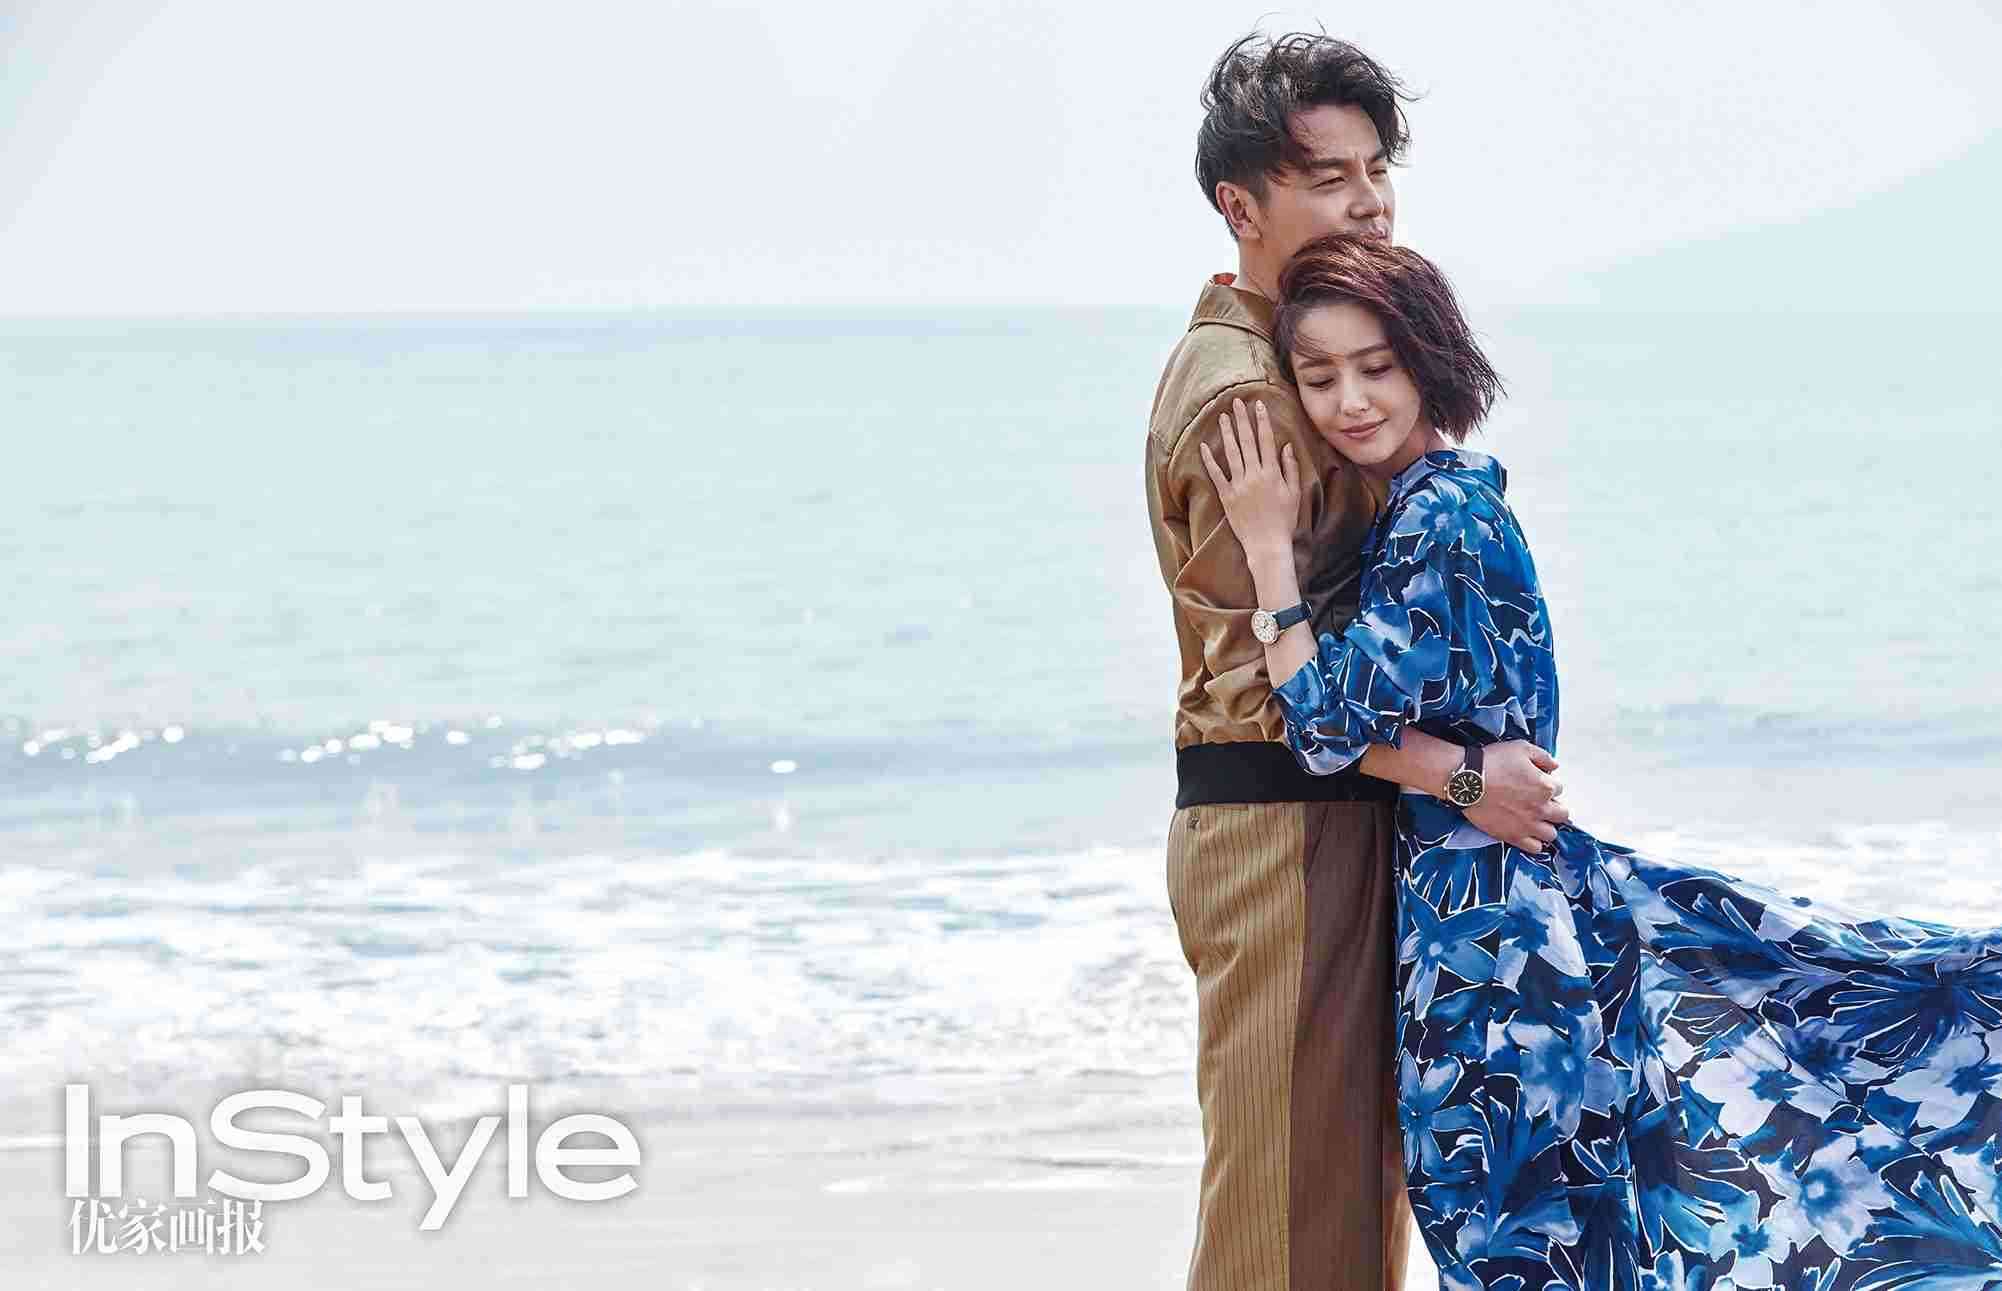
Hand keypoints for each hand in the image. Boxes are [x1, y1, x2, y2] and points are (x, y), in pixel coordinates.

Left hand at [1198, 397, 1299, 558]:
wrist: (1267, 544)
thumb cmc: (1284, 520)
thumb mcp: (1294, 493)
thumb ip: (1290, 468)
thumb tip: (1286, 446)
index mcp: (1272, 473)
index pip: (1266, 440)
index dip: (1261, 421)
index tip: (1258, 405)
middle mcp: (1254, 475)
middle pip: (1247, 442)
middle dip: (1242, 420)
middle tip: (1236, 402)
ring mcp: (1239, 485)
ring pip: (1231, 453)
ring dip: (1226, 433)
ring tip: (1222, 417)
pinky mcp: (1226, 496)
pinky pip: (1216, 475)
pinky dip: (1209, 460)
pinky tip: (1203, 446)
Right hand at [1462, 741, 1568, 853]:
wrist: (1466, 781)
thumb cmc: (1491, 763)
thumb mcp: (1521, 748)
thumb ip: (1543, 756)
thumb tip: (1554, 766)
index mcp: (1545, 787)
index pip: (1559, 789)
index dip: (1548, 784)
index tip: (1537, 782)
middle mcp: (1541, 808)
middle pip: (1562, 814)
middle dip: (1554, 807)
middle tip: (1540, 802)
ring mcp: (1528, 825)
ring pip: (1551, 834)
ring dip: (1546, 825)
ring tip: (1535, 819)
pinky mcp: (1513, 836)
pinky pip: (1535, 848)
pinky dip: (1534, 842)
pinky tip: (1527, 833)